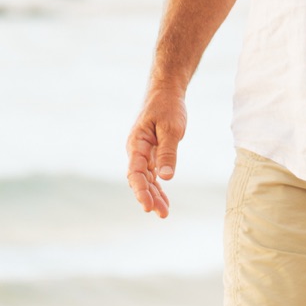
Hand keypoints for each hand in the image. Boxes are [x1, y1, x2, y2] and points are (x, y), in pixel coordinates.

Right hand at [126, 87, 186, 216]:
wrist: (165, 91)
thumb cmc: (167, 106)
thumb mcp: (171, 128)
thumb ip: (168, 152)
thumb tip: (166, 177)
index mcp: (137, 143)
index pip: (135, 172)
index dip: (140, 190)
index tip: (147, 205)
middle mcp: (136, 150)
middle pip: (139, 179)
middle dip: (149, 197)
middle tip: (162, 214)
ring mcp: (143, 152)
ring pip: (146, 179)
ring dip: (154, 195)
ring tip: (164, 213)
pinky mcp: (151, 152)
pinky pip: (152, 173)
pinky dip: (158, 186)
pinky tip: (164, 199)